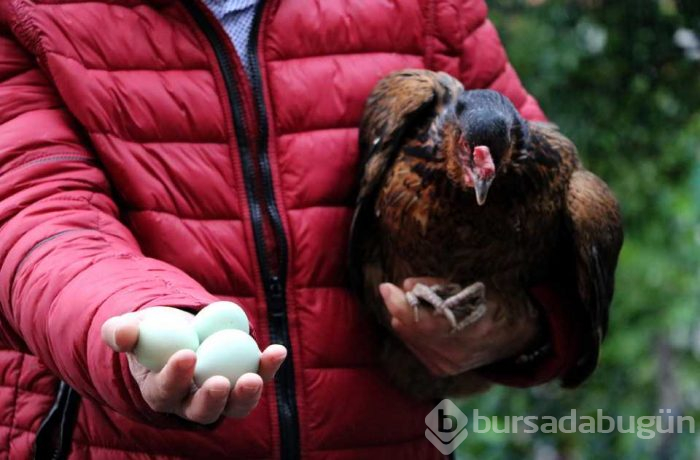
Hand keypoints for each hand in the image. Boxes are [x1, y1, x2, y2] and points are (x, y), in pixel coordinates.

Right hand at [101, 309, 285, 423]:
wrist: (181, 328)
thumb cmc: (151, 331)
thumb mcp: (133, 327)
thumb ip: (121, 331)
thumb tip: (121, 333)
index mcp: (161, 391)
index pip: (166, 392)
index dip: (175, 378)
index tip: (186, 355)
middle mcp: (191, 402)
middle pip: (203, 411)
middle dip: (212, 400)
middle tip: (220, 382)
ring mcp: (222, 394)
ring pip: (234, 406)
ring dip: (247, 395)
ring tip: (254, 377)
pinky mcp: (243, 379)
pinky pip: (258, 377)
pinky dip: (268, 367)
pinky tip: (277, 351)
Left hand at [380, 278, 540, 376]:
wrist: (517, 338)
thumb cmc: (497, 304)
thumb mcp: (476, 288)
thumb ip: (441, 287)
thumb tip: (407, 285)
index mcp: (473, 330)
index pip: (426, 321)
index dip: (403, 305)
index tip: (387, 287)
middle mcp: (458, 354)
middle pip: (415, 331)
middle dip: (398, 308)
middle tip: (390, 289)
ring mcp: (449, 366)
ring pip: (412, 339)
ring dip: (402, 318)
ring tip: (401, 300)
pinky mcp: (441, 370)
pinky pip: (416, 348)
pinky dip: (409, 331)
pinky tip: (409, 318)